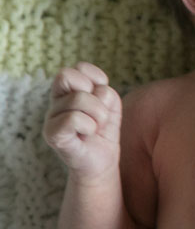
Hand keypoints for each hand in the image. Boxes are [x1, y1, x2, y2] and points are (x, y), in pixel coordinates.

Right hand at [43, 62, 121, 181]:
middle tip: (98, 113)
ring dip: (98, 114)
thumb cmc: (104, 130)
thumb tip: (96, 91)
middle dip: (93, 93)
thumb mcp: (110, 104)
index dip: (97, 78)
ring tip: (96, 127)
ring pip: (78, 98)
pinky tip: (88, 134)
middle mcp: (55, 103)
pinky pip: (72, 119)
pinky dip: (89, 126)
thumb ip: (104, 91)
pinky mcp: (52, 135)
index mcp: (67, 92)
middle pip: (68, 76)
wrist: (102, 161)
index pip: (78, 67)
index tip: (102, 95)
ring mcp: (51, 119)